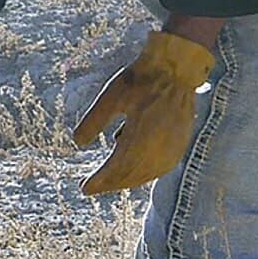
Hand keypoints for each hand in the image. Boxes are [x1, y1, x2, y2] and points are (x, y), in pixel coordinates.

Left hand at [71, 28, 216, 196]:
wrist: (176, 70)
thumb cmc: (141, 80)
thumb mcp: (111, 96)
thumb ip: (93, 121)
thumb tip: (78, 143)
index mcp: (141, 138)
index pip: (116, 169)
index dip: (100, 181)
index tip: (84, 188)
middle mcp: (159, 149)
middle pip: (130, 177)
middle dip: (109, 184)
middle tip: (90, 187)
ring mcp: (172, 150)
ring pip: (145, 175)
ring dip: (125, 180)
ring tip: (107, 179)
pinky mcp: (179, 147)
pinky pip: (158, 169)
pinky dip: (142, 172)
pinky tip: (130, 166)